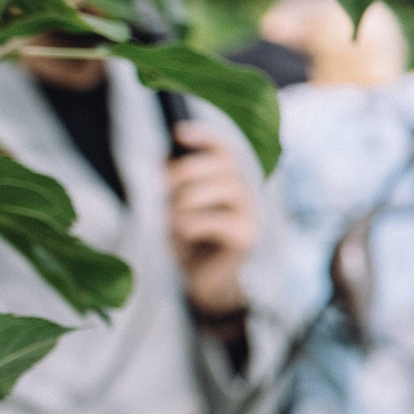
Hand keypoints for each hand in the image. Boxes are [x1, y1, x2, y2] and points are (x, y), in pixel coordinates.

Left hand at [167, 125, 256, 316]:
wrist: (202, 281)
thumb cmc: (189, 240)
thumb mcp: (175, 206)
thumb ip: (174, 182)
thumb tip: (166, 158)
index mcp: (228, 181)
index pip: (225, 150)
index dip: (205, 137)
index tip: (178, 132)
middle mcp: (245, 193)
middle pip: (222, 164)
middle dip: (185, 172)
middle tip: (163, 191)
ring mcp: (250, 214)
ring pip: (220, 189)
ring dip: (186, 202)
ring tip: (174, 221)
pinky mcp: (246, 236)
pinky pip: (213, 220)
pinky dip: (190, 226)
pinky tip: (186, 237)